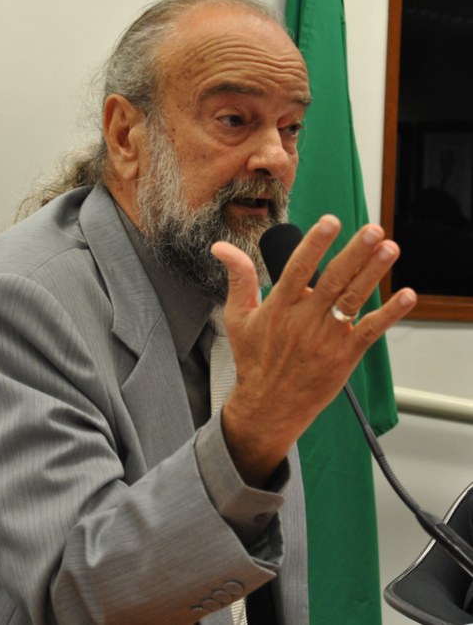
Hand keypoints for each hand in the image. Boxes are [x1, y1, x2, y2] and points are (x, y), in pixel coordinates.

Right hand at [211, 215, 415, 486]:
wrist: (268, 405)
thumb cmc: (253, 359)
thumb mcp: (238, 317)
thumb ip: (238, 278)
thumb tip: (221, 248)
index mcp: (278, 307)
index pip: (298, 268)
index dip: (315, 244)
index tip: (331, 222)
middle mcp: (303, 320)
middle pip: (333, 280)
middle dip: (355, 253)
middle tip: (373, 231)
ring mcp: (326, 338)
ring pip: (354, 299)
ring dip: (374, 273)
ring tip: (390, 248)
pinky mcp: (344, 356)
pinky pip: (371, 331)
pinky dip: (390, 314)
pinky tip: (407, 296)